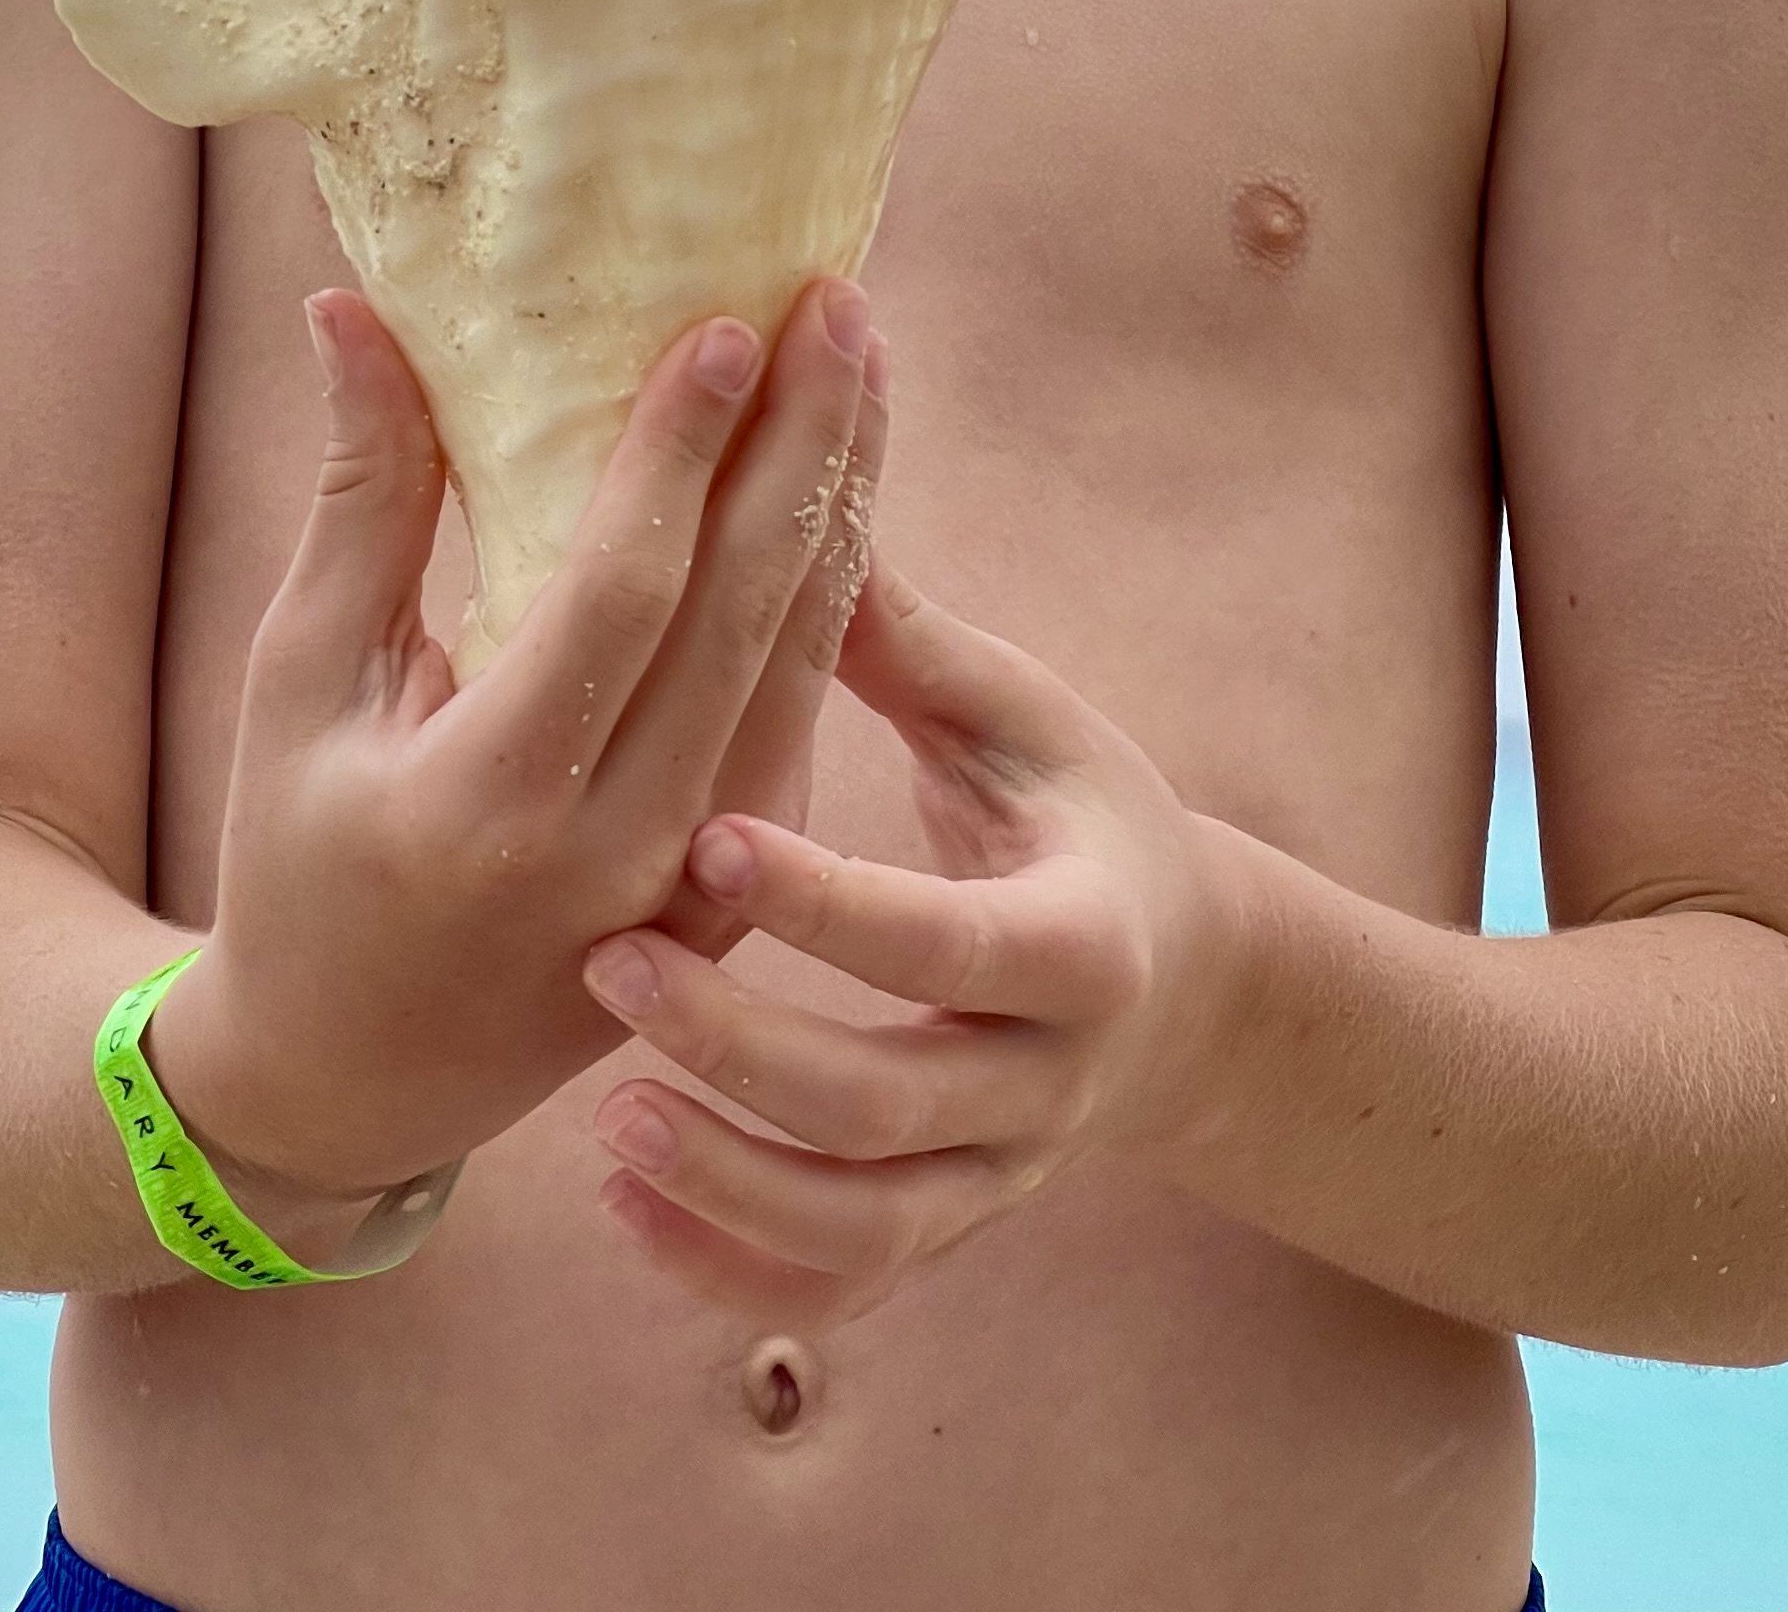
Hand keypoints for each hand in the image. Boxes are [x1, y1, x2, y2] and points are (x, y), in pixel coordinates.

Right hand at [151, 274, 882, 1234]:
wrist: (349, 1079)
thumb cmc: (297, 855)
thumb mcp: (298, 681)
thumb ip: (359, 499)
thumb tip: (352, 309)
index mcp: (488, 802)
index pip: (619, 595)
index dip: (679, 454)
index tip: (730, 323)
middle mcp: (614, 855)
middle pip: (745, 616)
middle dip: (802, 444)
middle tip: (838, 300)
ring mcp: (693, 890)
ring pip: (802, 664)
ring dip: (842, 501)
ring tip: (861, 360)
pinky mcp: (735, 900)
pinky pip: (798, 719)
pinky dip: (832, 595)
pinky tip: (842, 482)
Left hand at [579, 560, 1243, 1326]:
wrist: (1184, 981)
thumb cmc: (1076, 810)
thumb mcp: (1021, 719)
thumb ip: (909, 643)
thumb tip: (796, 499)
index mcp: (1082, 941)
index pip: (947, 941)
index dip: (830, 904)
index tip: (706, 839)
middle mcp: (1047, 1080)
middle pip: (887, 1105)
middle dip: (740, 1046)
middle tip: (606, 964)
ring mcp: (998, 1173)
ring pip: (860, 1228)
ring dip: (724, 1185)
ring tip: (603, 1121)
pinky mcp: (948, 1227)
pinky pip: (838, 1288)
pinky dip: (729, 1271)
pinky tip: (624, 1206)